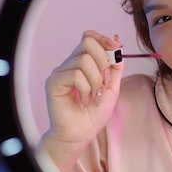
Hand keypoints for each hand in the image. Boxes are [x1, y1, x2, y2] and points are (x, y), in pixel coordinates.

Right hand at [44, 30, 123, 148]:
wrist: (81, 134)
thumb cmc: (94, 113)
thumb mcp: (112, 87)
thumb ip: (116, 66)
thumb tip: (118, 40)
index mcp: (83, 62)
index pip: (89, 37)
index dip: (103, 39)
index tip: (116, 47)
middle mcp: (69, 64)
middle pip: (87, 43)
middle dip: (103, 60)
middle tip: (103, 81)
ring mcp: (60, 72)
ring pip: (84, 61)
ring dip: (96, 81)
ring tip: (93, 97)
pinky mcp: (53, 83)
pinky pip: (75, 75)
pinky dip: (85, 89)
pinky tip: (83, 101)